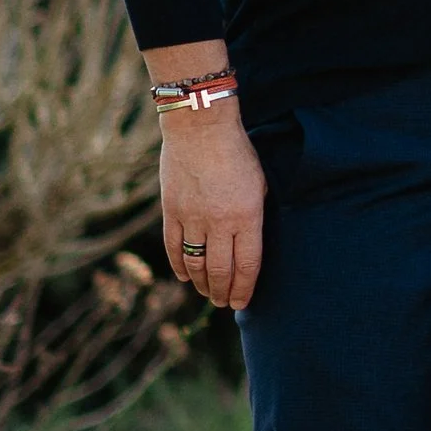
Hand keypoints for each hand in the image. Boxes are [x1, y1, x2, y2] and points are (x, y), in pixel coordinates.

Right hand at [160, 105, 267, 310]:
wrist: (200, 127)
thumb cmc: (238, 152)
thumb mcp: (260, 183)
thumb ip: (255, 215)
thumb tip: (251, 245)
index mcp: (246, 216)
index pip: (247, 266)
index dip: (245, 289)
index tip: (243, 303)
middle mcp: (219, 223)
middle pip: (220, 271)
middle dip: (224, 293)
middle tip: (225, 303)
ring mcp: (192, 218)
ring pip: (196, 265)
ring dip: (202, 285)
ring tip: (209, 293)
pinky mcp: (171, 212)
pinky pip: (174, 248)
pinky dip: (179, 266)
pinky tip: (185, 276)